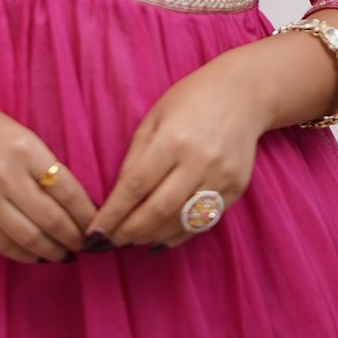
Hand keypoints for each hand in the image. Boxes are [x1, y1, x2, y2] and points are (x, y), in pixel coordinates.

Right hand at [0, 105, 95, 263]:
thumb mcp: (17, 133)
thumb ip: (41, 163)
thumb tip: (71, 200)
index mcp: (24, 149)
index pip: (68, 190)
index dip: (87, 213)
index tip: (97, 223)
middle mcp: (6, 176)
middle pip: (53, 220)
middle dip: (74, 237)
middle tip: (85, 245)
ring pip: (30, 238)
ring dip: (53, 251)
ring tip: (65, 255)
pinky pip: (3, 245)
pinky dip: (25, 255)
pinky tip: (37, 256)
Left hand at [87, 52, 270, 250]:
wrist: (242, 93)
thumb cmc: (189, 101)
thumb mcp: (153, 118)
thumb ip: (135, 157)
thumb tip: (118, 199)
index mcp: (172, 138)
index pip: (135, 185)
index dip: (113, 213)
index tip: (94, 232)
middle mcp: (199, 161)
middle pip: (158, 210)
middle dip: (129, 232)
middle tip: (109, 243)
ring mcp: (221, 177)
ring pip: (181, 221)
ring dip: (152, 236)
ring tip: (131, 240)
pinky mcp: (237, 189)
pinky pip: (204, 221)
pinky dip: (179, 234)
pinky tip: (160, 237)